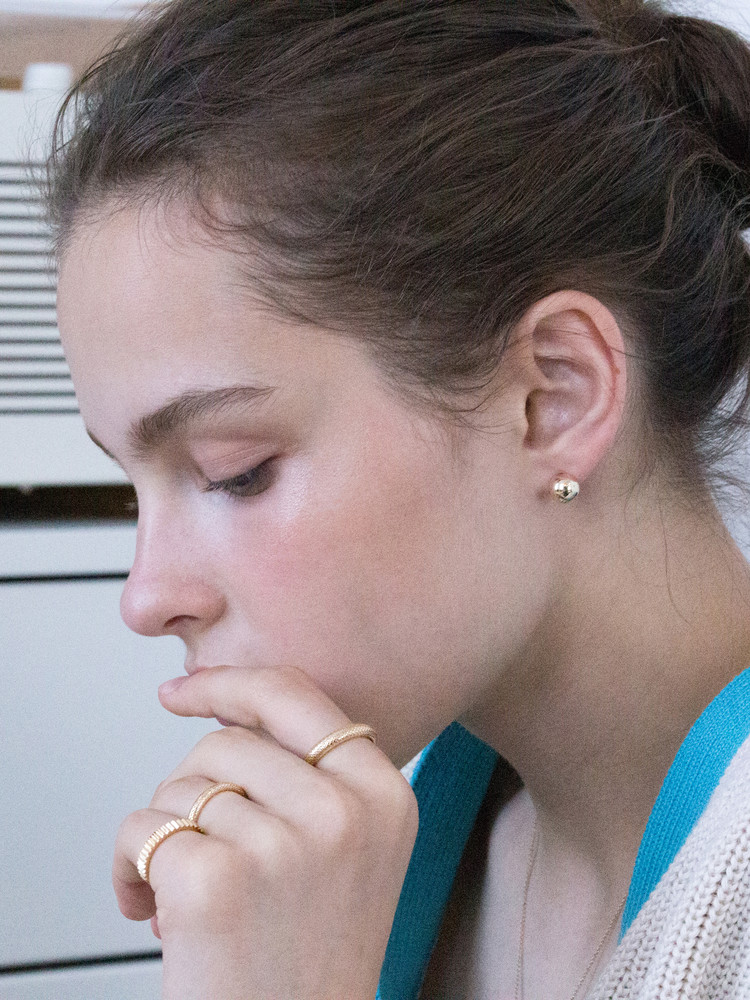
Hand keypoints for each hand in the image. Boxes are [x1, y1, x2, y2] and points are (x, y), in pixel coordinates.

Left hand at [112, 664, 418, 999]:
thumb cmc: (309, 953)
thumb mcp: (351, 847)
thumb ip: (313, 772)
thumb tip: (225, 704)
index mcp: (384, 794)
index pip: (295, 694)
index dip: (230, 684)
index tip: (184, 690)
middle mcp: (343, 812)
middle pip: (225, 740)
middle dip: (192, 788)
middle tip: (198, 842)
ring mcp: (283, 845)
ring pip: (182, 787)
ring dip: (164, 835)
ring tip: (185, 891)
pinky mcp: (216, 881)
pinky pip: (143, 828)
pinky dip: (128, 867)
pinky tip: (153, 910)